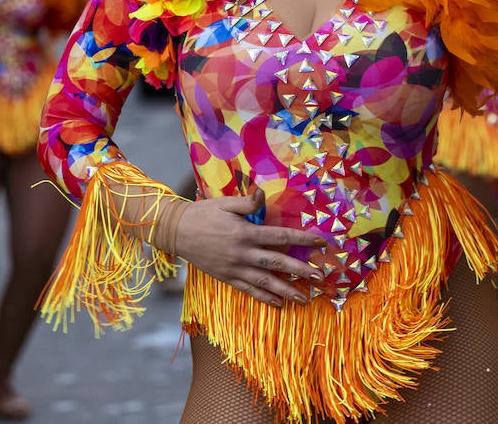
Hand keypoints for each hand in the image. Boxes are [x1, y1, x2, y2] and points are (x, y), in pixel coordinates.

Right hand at [173, 188, 326, 307]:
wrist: (176, 231)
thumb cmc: (202, 214)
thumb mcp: (225, 203)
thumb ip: (247, 202)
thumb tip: (263, 194)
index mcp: (245, 232)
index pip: (281, 236)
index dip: (302, 239)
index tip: (321, 242)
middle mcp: (243, 253)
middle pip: (277, 262)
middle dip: (300, 271)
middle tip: (319, 277)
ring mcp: (234, 268)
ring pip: (265, 282)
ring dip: (286, 290)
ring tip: (304, 299)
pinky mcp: (226, 277)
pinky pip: (248, 290)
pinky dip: (264, 298)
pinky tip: (278, 304)